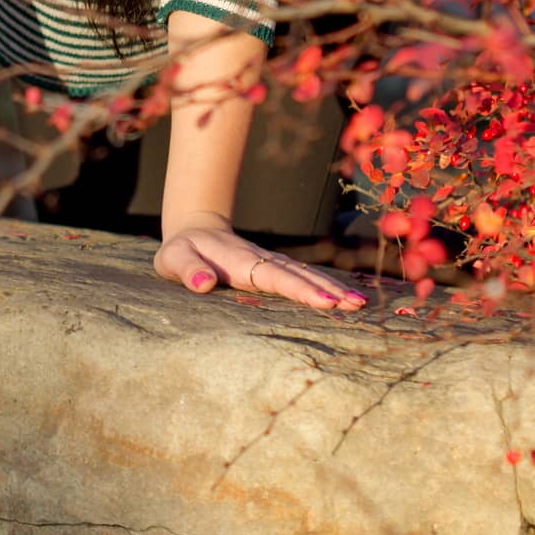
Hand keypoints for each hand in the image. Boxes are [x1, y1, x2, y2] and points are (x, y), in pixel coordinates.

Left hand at [154, 217, 367, 311]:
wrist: (193, 229)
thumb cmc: (182, 250)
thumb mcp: (174, 259)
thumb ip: (188, 269)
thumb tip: (203, 284)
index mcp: (241, 262)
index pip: (275, 276)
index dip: (300, 289)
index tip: (325, 302)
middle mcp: (261, 260)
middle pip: (299, 275)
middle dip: (328, 290)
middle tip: (357, 305)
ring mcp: (270, 263)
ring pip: (305, 274)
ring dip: (332, 288)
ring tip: (359, 303)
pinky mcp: (273, 268)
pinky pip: (302, 276)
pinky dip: (324, 286)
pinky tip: (343, 297)